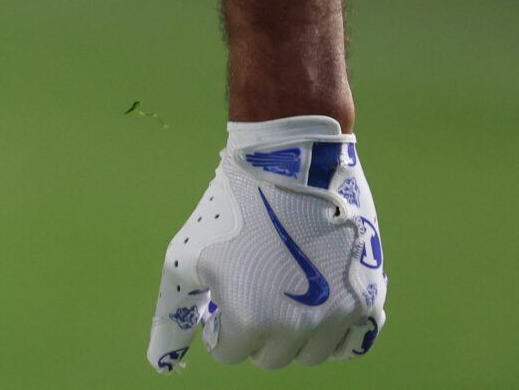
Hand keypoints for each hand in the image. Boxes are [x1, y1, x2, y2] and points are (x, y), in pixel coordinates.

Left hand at [149, 117, 385, 371]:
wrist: (288, 164)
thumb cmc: (228, 208)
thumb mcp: (184, 258)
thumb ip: (173, 313)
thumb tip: (160, 362)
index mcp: (251, 320)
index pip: (231, 352)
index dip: (219, 327)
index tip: (220, 301)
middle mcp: (298, 327)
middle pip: (272, 357)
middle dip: (255, 334)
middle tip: (250, 297)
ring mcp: (337, 315)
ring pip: (312, 354)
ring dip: (293, 336)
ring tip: (280, 295)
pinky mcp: (368, 299)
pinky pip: (354, 342)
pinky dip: (335, 335)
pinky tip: (318, 309)